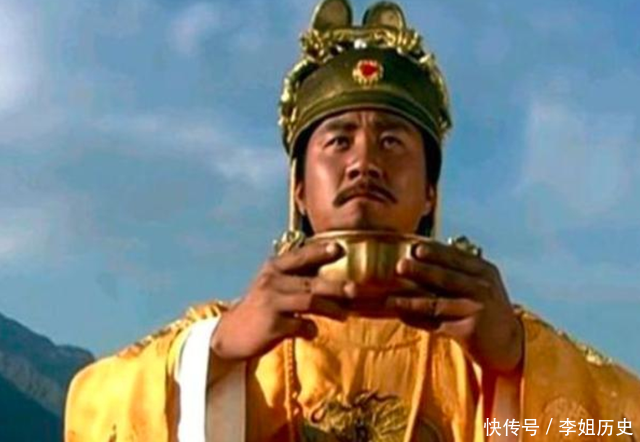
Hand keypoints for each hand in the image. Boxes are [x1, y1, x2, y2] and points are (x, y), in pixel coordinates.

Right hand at [210, 242, 351, 360]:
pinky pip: (300, 326)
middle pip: (311, 282)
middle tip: (355, 289)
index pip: (300, 256)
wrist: (230, 333)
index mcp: (273, 268)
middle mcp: (272, 282)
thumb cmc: (260, 307)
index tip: (339, 248)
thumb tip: (329, 270)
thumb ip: (294, 275)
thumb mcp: (271, 284)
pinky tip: (313, 332)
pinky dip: (311, 329)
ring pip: (310, 302)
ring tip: (344, 314)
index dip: (320, 251)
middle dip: (336, 286)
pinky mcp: (272, 326)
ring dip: (331, 309)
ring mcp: (271, 304)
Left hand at [384, 242, 523, 373]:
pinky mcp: (469, 330)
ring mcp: (476, 309)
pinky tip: (402, 316)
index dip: (435, 252)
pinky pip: (436, 324)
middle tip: (400, 266)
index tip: (415, 247)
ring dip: (411, 301)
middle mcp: (482, 288)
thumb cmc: (487, 309)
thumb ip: (458, 272)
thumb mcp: (480, 285)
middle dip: (421, 271)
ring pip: (437, 303)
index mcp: (484, 271)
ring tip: (390, 299)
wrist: (509, 343)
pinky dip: (417, 320)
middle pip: (446, 278)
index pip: (456, 258)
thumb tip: (420, 257)